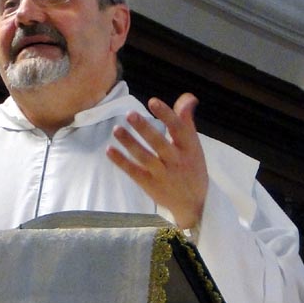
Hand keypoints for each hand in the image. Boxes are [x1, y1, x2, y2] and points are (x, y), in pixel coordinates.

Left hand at [106, 93, 207, 229]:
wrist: (194, 204)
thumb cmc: (192, 168)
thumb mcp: (194, 146)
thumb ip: (186, 121)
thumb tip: (188, 97)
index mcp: (189, 148)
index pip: (179, 129)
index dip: (166, 114)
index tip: (153, 101)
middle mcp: (176, 161)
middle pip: (159, 143)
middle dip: (144, 128)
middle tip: (130, 114)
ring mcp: (162, 174)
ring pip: (144, 157)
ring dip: (129, 143)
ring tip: (116, 129)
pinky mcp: (150, 185)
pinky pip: (134, 172)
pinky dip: (121, 161)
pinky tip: (109, 150)